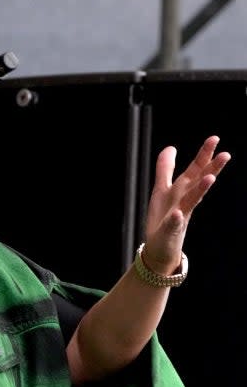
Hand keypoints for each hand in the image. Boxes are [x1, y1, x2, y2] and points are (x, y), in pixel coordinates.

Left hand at [143, 135, 230, 273]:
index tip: (215, 138)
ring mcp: (179, 217)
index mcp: (181, 190)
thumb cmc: (163, 217)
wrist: (160, 247)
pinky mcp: (169, 232)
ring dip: (200, 190)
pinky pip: (173, 225)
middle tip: (226, 154)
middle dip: (210, 168)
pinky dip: (175, 219)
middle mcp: (183, 201)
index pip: (195, 170)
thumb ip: (166, 169)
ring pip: (191, 201)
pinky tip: (177, 214)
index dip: (203, 155)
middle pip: (198, 183)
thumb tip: (171, 147)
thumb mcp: (162, 189)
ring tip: (209, 178)